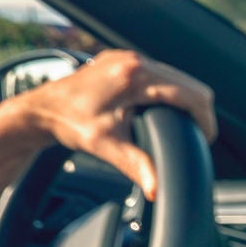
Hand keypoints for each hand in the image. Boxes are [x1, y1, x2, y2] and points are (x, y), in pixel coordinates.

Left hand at [12, 50, 217, 199]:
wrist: (41, 109)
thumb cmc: (69, 123)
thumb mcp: (106, 145)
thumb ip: (136, 165)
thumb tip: (157, 189)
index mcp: (134, 76)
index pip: (191, 94)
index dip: (204, 119)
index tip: (204, 140)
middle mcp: (133, 60)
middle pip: (189, 83)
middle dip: (198, 110)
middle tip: (196, 135)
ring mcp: (126, 57)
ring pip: (175, 76)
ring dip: (183, 98)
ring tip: (183, 125)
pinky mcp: (120, 61)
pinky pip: (158, 73)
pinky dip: (166, 91)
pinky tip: (162, 110)